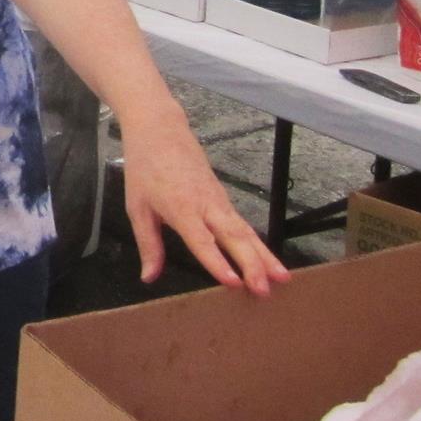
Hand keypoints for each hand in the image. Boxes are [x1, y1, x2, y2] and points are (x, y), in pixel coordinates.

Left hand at [121, 106, 289, 297]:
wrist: (160, 129)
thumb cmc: (145, 168)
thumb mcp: (138, 207)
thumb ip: (148, 244)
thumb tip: (149, 277)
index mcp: (182, 208)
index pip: (203, 241)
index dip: (218, 262)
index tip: (234, 283)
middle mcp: (206, 205)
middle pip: (234, 237)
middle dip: (253, 265)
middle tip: (266, 291)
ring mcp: (219, 201)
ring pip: (246, 231)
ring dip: (265, 256)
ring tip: (283, 279)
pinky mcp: (224, 199)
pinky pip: (243, 224)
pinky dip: (258, 244)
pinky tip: (268, 261)